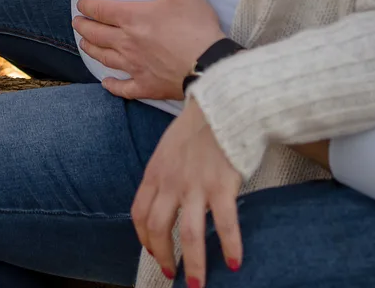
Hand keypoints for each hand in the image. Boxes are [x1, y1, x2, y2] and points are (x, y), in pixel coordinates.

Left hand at [73, 0, 225, 100]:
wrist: (208, 63)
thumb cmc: (195, 24)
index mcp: (131, 17)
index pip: (100, 10)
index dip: (88, 6)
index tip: (81, 5)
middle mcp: (126, 42)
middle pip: (96, 34)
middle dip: (84, 27)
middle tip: (77, 23)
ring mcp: (134, 66)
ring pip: (104, 58)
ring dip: (91, 50)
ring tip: (84, 45)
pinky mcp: (145, 85)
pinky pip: (123, 87)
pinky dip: (112, 85)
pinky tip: (106, 82)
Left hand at [132, 99, 242, 285]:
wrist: (224, 104)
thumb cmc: (199, 125)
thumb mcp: (169, 148)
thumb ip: (164, 174)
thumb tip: (166, 199)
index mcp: (155, 172)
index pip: (140, 213)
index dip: (144, 238)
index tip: (153, 251)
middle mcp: (171, 182)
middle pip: (159, 229)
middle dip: (164, 256)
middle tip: (171, 273)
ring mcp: (196, 185)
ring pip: (190, 234)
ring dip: (193, 264)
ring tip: (197, 284)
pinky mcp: (222, 186)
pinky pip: (224, 224)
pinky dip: (230, 246)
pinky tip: (234, 262)